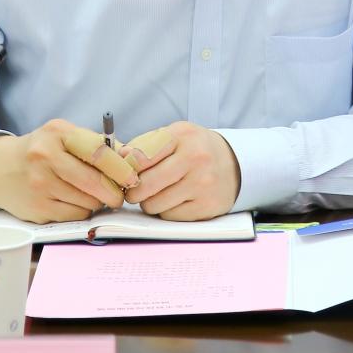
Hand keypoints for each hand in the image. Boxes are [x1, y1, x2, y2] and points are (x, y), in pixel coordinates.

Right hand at [0, 119, 139, 223]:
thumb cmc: (41, 150)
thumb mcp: (63, 136)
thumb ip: (95, 144)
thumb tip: (131, 159)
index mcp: (58, 134)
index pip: (98, 151)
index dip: (120, 168)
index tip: (132, 178)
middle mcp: (46, 157)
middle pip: (93, 181)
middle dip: (114, 193)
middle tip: (119, 196)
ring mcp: (39, 184)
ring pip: (86, 202)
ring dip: (98, 203)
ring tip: (95, 196)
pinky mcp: (37, 208)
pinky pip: (74, 215)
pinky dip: (83, 212)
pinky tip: (78, 202)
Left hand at [118, 121, 240, 220]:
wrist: (234, 164)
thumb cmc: (195, 149)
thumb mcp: (174, 136)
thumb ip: (145, 144)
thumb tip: (118, 156)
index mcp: (182, 136)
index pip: (140, 156)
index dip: (126, 169)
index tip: (124, 174)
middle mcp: (195, 158)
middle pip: (145, 184)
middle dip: (133, 191)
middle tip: (133, 191)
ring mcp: (202, 184)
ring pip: (154, 204)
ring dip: (149, 202)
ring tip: (158, 193)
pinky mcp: (207, 207)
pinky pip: (169, 216)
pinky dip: (166, 211)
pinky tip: (174, 200)